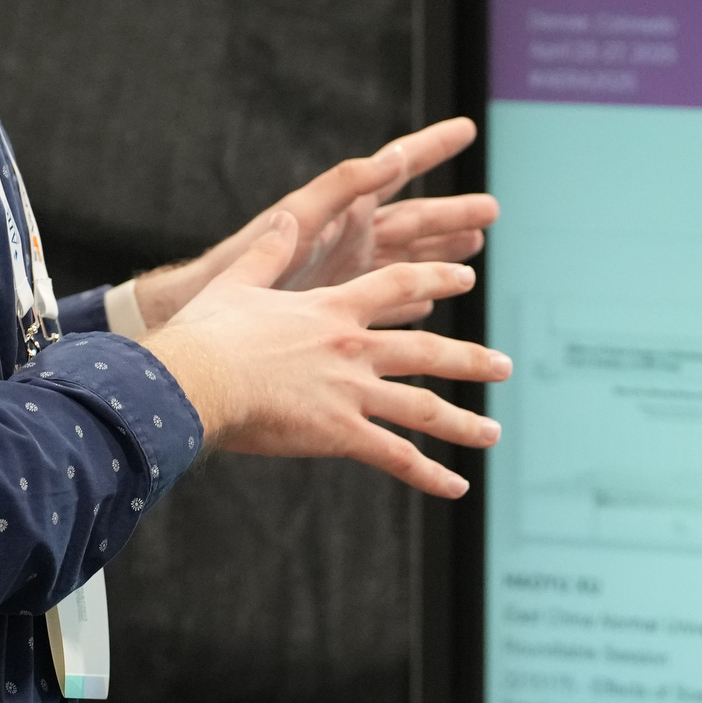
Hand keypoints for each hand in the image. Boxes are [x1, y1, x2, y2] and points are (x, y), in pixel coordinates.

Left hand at [120, 117, 497, 333]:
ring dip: (441, 254)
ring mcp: (346, 277)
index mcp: (338, 212)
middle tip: (492, 209)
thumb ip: (340, 190)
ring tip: (476, 246)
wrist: (200, 325)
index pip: (394, 169)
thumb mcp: (293, 222)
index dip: (430, 148)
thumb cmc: (239, 270)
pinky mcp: (340, 313)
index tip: (464, 129)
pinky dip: (413, 302)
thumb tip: (389, 158)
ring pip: (408, 261)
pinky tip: (432, 304)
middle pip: (412, 221)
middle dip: (451, 215)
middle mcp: (346, 239)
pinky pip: (388, 302)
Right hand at [142, 211, 510, 498]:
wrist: (197, 378)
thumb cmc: (208, 333)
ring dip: (463, 421)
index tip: (465, 278)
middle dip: (470, 358)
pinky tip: (456, 485)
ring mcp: (351, 391)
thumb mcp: (238, 280)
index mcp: (332, 309)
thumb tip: (284, 217)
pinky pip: (395, 455)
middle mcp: (352, 348)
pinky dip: (429, 472)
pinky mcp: (340, 432)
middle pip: (426, 350)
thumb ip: (269, 250)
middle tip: (504, 365)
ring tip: (494, 432)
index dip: (434, 281)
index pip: (397, 286)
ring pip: (422, 406)